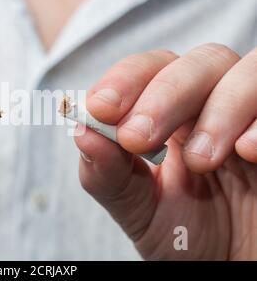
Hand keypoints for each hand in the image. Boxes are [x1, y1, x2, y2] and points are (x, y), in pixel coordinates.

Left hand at [75, 44, 256, 259]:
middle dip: (165, 93)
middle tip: (138, 138)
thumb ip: (107, 173)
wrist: (228, 269)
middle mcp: (214, 108)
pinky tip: (247, 151)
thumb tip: (82, 131)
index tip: (102, 108)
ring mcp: (252, 119)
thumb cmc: (185, 238)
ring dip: (219, 109)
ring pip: (247, 71)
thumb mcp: (137, 209)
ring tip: (200, 161)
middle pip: (200, 62)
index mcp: (172, 117)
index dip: (126, 80)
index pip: (151, 70)